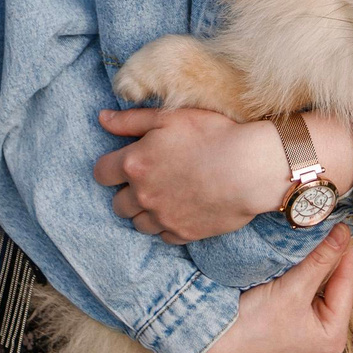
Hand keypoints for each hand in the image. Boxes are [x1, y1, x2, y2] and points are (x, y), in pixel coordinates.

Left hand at [94, 107, 352, 242]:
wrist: (251, 167)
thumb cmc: (212, 133)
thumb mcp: (169, 116)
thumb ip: (131, 120)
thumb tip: (102, 118)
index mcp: (135, 163)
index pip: (101, 174)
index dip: (110, 168)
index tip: (123, 165)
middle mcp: (143, 195)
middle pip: (117, 204)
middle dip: (128, 192)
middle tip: (149, 180)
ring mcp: (163, 218)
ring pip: (138, 224)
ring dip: (146, 212)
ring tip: (166, 196)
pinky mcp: (184, 234)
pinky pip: (164, 236)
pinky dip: (168, 225)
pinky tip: (183, 208)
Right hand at [192, 225, 352, 352]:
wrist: (216, 337)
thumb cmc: (255, 323)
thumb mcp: (293, 289)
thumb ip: (320, 260)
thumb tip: (343, 232)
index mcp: (334, 334)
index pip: (347, 283)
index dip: (345, 251)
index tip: (345, 221)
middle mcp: (325, 329)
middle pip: (334, 281)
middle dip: (329, 253)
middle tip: (330, 220)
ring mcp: (307, 322)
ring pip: (318, 279)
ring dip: (314, 257)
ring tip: (317, 229)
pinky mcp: (291, 312)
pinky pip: (304, 282)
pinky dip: (301, 265)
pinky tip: (300, 247)